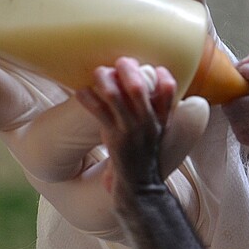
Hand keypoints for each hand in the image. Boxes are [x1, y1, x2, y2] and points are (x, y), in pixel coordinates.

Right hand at [0, 0, 213, 239]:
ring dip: (131, 129)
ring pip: (97, 180)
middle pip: (38, 148)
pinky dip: (172, 141)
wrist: (162, 145)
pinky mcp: (125, 206)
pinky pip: (145, 183)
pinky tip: (193, 109)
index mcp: (14, 102)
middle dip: (76, 119)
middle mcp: (41, 148)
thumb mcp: (124, 30)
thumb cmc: (122, 74)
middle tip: (105, 78)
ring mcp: (83, 188)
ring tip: (159, 83)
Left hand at [76, 58, 177, 197]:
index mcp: (162, 120)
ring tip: (99, 72)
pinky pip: (99, 113)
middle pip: (139, 88)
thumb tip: (148, 90)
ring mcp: (131, 131)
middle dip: (128, 70)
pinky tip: (81, 92)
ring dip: (105, 80)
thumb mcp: (157, 134)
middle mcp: (149, 123)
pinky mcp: (115, 139)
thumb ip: (156, 114)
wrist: (140, 187)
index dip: (162, 77)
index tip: (155, 69)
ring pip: (116, 97)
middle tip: (121, 61)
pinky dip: (89, 100)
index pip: (168, 92)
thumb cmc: (144, 156)